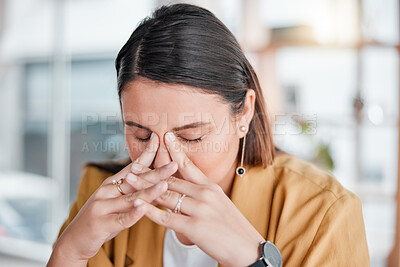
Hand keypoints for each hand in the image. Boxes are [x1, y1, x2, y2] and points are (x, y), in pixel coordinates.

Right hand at [48, 134, 176, 265]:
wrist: (74, 240)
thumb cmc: (101, 220)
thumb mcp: (117, 202)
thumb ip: (133, 192)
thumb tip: (158, 183)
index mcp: (111, 184)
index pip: (133, 166)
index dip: (146, 153)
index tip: (159, 139)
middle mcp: (106, 191)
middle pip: (135, 180)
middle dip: (156, 171)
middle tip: (174, 164)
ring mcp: (102, 207)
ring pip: (130, 198)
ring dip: (149, 191)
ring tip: (165, 184)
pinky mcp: (101, 224)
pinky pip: (120, 219)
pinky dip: (132, 214)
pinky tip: (144, 208)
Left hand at [136, 132, 264, 266]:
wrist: (247, 247)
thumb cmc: (233, 227)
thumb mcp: (220, 203)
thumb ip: (203, 194)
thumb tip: (187, 188)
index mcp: (210, 187)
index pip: (189, 165)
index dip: (176, 150)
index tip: (166, 137)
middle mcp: (204, 194)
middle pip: (171, 180)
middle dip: (149, 172)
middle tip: (133, 164)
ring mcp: (199, 210)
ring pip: (166, 195)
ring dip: (144, 187)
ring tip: (128, 180)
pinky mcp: (194, 227)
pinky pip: (167, 217)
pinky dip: (150, 211)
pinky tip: (138, 205)